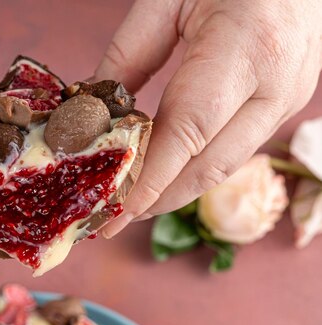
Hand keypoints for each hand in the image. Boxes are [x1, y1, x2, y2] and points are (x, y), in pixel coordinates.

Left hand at [95, 0, 321, 237]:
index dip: (152, 178)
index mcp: (247, 47)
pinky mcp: (288, 103)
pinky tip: (163, 173)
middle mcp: (278, 82)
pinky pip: (235, 149)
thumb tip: (93, 109)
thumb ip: (128, 54)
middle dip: (159, 199)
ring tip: (130, 204)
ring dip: (176, 190)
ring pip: (225, 165)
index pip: (190, 132)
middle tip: (112, 219)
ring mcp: (290, 97)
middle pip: (211, 164)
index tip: (116, 211)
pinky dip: (195, 167)